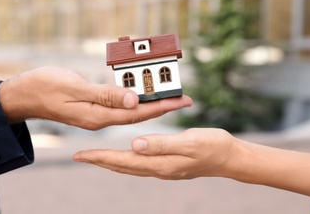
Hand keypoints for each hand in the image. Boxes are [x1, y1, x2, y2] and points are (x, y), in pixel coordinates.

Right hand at [0, 66, 192, 129]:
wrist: (25, 95)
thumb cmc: (46, 87)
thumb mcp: (76, 88)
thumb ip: (106, 96)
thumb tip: (134, 101)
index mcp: (99, 116)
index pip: (137, 113)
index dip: (161, 106)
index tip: (182, 100)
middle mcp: (101, 119)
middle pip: (138, 113)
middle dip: (162, 105)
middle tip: (183, 98)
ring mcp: (97, 115)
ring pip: (130, 110)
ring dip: (149, 102)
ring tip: (167, 95)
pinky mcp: (93, 108)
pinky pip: (119, 104)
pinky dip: (134, 98)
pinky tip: (140, 93)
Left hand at [73, 128, 237, 178]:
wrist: (229, 157)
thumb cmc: (212, 146)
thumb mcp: (188, 142)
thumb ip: (161, 144)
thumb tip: (134, 145)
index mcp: (160, 162)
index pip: (123, 161)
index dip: (101, 157)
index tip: (82, 154)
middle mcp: (158, 168)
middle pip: (122, 166)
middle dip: (100, 160)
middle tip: (80, 156)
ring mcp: (163, 168)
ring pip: (130, 166)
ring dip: (111, 161)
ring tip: (96, 156)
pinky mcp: (168, 163)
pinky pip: (140, 164)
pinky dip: (126, 160)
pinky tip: (126, 155)